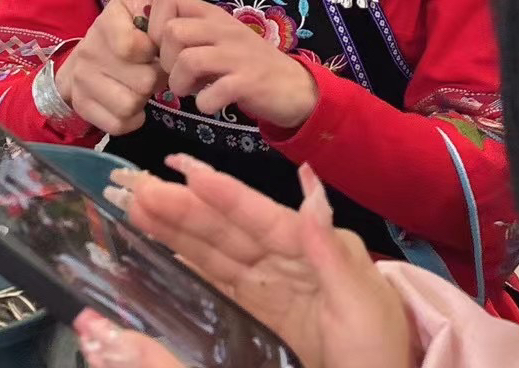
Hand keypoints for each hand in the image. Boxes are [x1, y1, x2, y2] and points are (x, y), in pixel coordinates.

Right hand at [55, 0, 165, 136]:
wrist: (81, 62)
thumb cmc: (120, 32)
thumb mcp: (130, 6)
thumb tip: (150, 5)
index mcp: (105, 22)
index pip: (132, 46)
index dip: (153, 51)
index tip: (153, 49)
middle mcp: (89, 51)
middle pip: (143, 81)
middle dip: (155, 79)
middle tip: (152, 71)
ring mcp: (83, 81)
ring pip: (130, 105)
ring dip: (143, 99)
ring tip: (141, 87)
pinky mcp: (83, 107)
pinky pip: (119, 124)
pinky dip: (132, 119)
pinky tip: (132, 105)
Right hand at [87, 157, 414, 367]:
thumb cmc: (379, 352)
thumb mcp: (361, 303)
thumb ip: (330, 250)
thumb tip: (310, 186)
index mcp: (314, 248)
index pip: (260, 216)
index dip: (222, 194)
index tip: (184, 169)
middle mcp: (287, 260)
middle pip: (228, 230)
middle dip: (184, 208)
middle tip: (138, 187)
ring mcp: (271, 288)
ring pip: (216, 253)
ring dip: (177, 231)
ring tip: (138, 208)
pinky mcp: (259, 316)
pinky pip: (218, 285)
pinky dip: (188, 266)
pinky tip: (161, 252)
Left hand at [148, 0, 318, 129]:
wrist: (294, 86)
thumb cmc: (246, 63)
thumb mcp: (217, 39)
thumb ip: (188, 34)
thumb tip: (149, 42)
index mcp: (211, 15)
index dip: (154, 24)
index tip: (161, 48)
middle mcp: (223, 28)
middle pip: (172, 32)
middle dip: (165, 60)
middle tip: (176, 76)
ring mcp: (237, 54)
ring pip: (187, 60)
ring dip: (180, 84)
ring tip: (190, 91)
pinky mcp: (249, 82)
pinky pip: (213, 92)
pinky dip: (205, 103)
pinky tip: (211, 104)